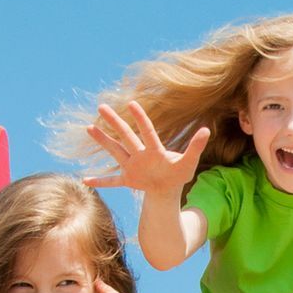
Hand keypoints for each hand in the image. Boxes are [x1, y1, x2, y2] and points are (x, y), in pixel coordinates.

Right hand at [86, 101, 209, 194]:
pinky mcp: (128, 179)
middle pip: (126, 136)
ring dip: (103, 140)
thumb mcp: (189, 162)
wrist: (168, 189)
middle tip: (102, 106)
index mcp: (154, 150)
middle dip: (115, 122)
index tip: (132, 103)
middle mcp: (140, 154)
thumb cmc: (178, 174)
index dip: (141, 119)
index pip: (148, 132)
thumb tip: (207, 130)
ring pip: (115, 151)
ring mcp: (132, 166)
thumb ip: (196, 147)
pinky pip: (111, 181)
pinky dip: (100, 182)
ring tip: (89, 127)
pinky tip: (85, 180)